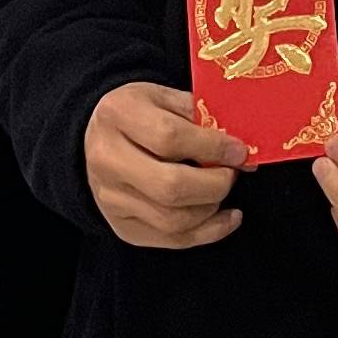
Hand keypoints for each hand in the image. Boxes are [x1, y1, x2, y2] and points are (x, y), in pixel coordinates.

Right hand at [84, 79, 246, 248]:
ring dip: (212, 208)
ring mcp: (111, 198)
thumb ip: (201, 117)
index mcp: (118, 115)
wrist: (98, 139)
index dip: (212, 148)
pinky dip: (209, 232)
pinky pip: (171, 239)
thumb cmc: (139, 115)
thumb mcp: (165, 97)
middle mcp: (108, 160)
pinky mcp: (122, 226)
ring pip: (173, 220)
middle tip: (232, 173)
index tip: (239, 152)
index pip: (169, 138)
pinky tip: (226, 217)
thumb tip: (240, 152)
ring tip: (223, 189)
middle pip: (170, 186)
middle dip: (215, 184)